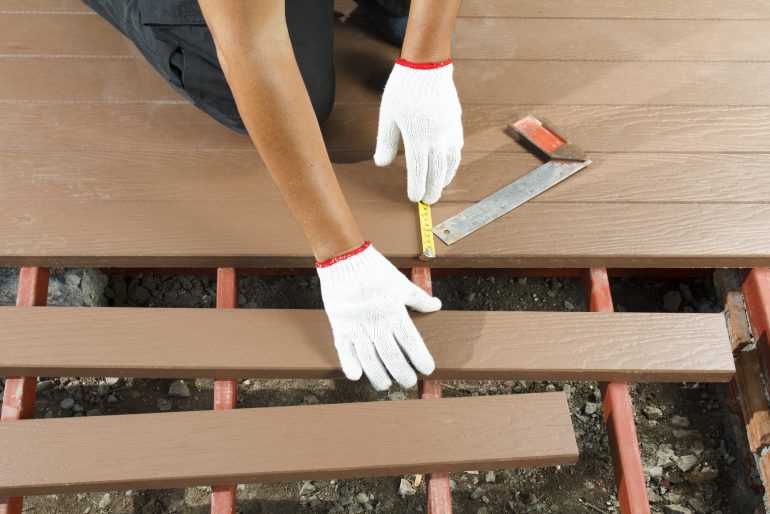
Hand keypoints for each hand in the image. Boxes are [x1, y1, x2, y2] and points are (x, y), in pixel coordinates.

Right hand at [315, 241, 439, 389]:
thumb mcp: (400, 282)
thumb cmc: (374, 269)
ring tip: (385, 385)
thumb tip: (436, 305)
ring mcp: (356, 325)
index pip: (410, 341)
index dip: (419, 357)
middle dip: (401, 372)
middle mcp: (376, 321)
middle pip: (390, 355)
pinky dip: (349, 364)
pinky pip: (344, 350)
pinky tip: (357, 376)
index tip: (427, 369)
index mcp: (393, 310)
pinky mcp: (340, 325)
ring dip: (378, 375)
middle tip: (407, 382)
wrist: (344, 258)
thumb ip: (419, 298)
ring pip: (368, 358)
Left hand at [374, 58, 462, 204]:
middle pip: (437, 172)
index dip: (416, 187)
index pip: (418, 171)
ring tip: (440, 187)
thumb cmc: (403, 91)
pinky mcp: (456, 123)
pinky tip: (448, 166)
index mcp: (416, 138)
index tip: (414, 198)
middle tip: (429, 201)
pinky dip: (453, 162)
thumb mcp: (388, 117)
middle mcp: (436, 138)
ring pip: (450, 162)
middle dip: (433, 189)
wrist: (427, 67)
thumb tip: (382, 164)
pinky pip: (457, 149)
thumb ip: (385, 143)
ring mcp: (449, 131)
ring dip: (446, 178)